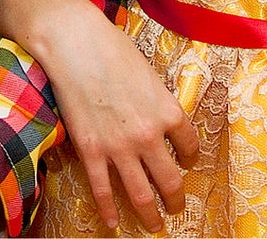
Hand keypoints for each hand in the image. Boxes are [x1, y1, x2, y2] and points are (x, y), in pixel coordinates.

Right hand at [0, 0, 197, 232]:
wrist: (76, 44)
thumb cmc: (112, 49)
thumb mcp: (147, 74)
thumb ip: (156, 102)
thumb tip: (158, 118)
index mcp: (167, 111)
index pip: (190, 146)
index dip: (190, 159)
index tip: (186, 163)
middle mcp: (148, 135)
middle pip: (170, 181)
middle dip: (175, 199)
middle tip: (175, 208)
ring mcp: (119, 147)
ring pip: (141, 195)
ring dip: (150, 215)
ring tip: (154, 226)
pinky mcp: (91, 151)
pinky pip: (103, 190)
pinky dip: (109, 211)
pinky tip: (113, 223)